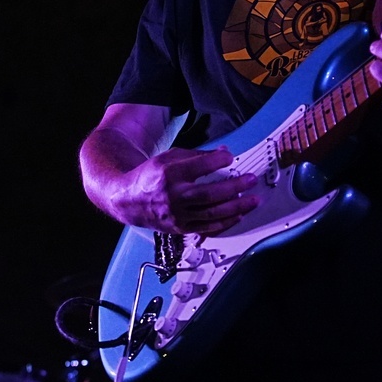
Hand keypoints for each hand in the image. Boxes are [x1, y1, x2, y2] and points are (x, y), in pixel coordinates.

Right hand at [129, 146, 255, 235]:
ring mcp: (178, 214)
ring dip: (237, 207)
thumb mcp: (169, 157)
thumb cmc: (150, 176)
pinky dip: (226, 222)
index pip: (200, 166)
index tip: (231, 157)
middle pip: (210, 194)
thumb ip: (197, 155)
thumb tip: (223, 153)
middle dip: (235, 187)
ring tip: (252, 200)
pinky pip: (208, 227)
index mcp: (170, 174)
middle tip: (251, 180)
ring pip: (212, 214)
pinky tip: (238, 215)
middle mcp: (174, 196)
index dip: (219, 160)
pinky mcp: (181, 228)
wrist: (129, 200)